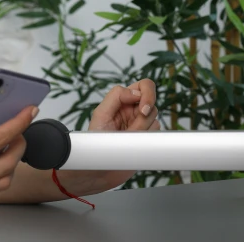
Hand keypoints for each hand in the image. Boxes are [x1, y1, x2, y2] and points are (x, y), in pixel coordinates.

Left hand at [62, 78, 160, 193]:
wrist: (100, 168)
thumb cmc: (96, 141)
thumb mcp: (101, 113)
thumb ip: (116, 96)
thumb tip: (136, 91)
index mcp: (122, 100)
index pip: (143, 86)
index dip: (147, 94)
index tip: (142, 109)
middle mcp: (133, 110)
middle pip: (152, 102)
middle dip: (146, 113)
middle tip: (136, 125)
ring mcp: (142, 125)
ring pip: (155, 118)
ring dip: (143, 128)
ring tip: (127, 137)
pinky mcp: (148, 139)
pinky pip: (158, 133)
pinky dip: (148, 138)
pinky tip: (134, 144)